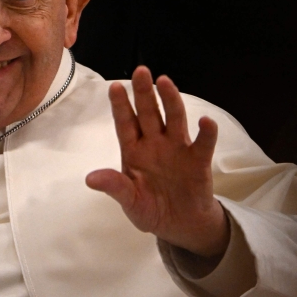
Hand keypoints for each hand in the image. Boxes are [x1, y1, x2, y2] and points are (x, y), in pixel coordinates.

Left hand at [85, 67, 229, 257]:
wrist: (180, 225)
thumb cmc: (150, 209)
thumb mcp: (129, 202)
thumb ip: (115, 188)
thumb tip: (90, 179)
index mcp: (134, 151)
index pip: (125, 123)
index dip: (120, 106)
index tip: (113, 87)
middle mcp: (155, 143)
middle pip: (148, 113)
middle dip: (144, 93)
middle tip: (141, 71)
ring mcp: (177, 148)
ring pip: (174, 118)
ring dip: (170, 100)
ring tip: (165, 82)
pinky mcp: (198, 160)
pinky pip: (203, 143)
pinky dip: (206, 132)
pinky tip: (205, 121)